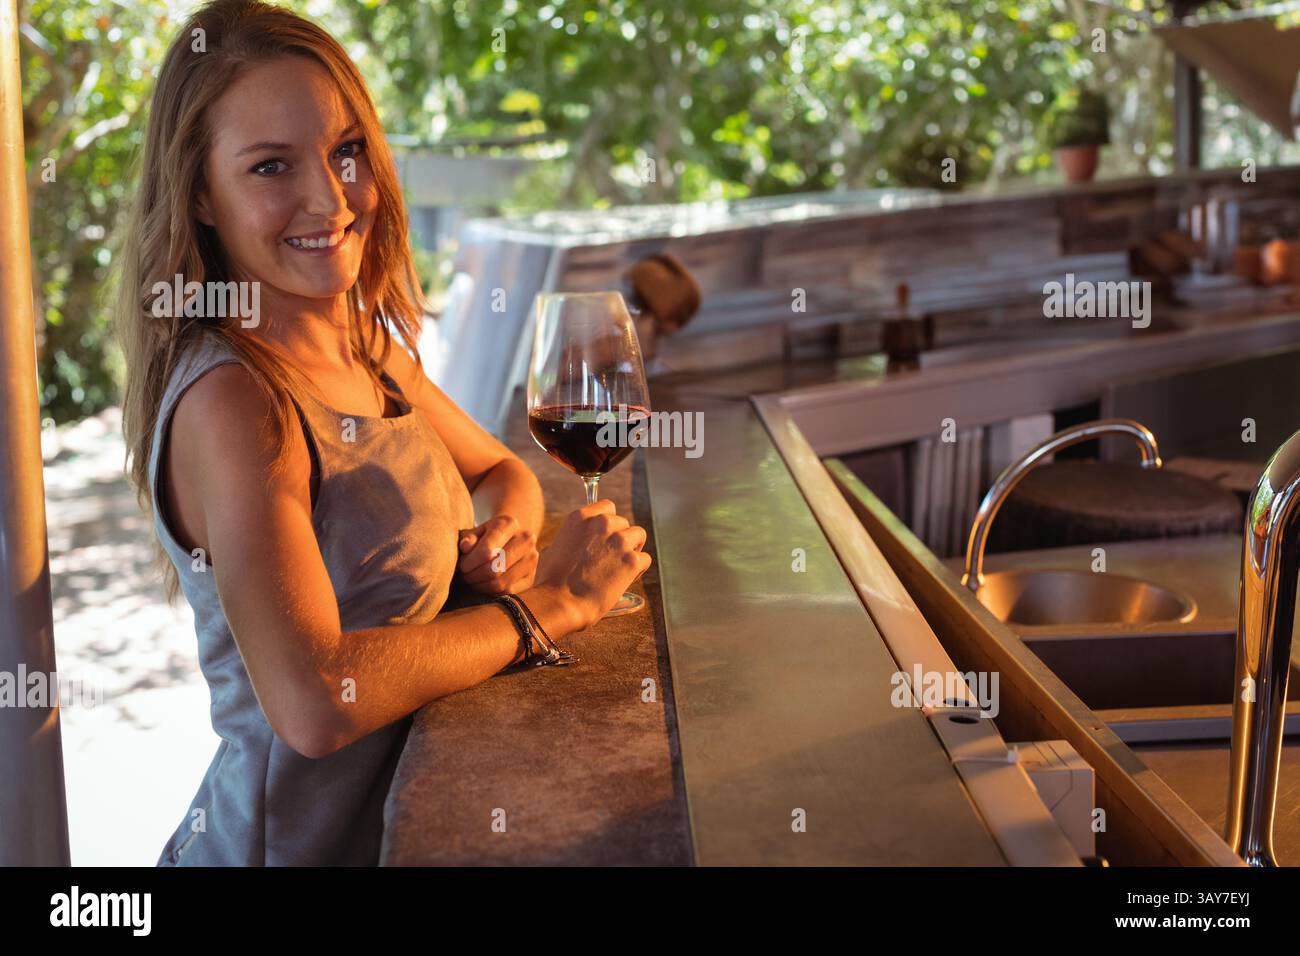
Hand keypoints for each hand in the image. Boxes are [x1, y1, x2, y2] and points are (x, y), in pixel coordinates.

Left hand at [457, 514, 538, 594]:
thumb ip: (467, 538)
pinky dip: (491, 592)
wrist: (507, 540)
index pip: (487, 550)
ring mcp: (532, 559)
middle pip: (494, 567)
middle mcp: (526, 539)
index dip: (469, 562)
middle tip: (464, 575)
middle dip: (473, 575)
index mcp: (509, 523)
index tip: (460, 565)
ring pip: (501, 582)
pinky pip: (508, 591)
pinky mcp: (531, 577)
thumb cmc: (483, 537)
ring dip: (480, 585)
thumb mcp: (473, 533)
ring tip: (471, 579)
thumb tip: (465, 546)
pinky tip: (482, 584)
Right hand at [532, 499, 651, 630]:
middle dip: (620, 538)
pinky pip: (645, 559)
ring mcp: (619, 541)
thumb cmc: (551, 582)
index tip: (605, 537)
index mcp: (581, 517)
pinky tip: (624, 580)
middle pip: (624, 522)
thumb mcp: (553, 549)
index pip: (607, 506)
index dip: (609, 524)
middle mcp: (602, 523)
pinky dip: (638, 570)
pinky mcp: (632, 560)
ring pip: (639, 535)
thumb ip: (571, 539)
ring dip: (633, 549)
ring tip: (620, 567)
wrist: (561, 602)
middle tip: (610, 558)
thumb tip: (576, 544)